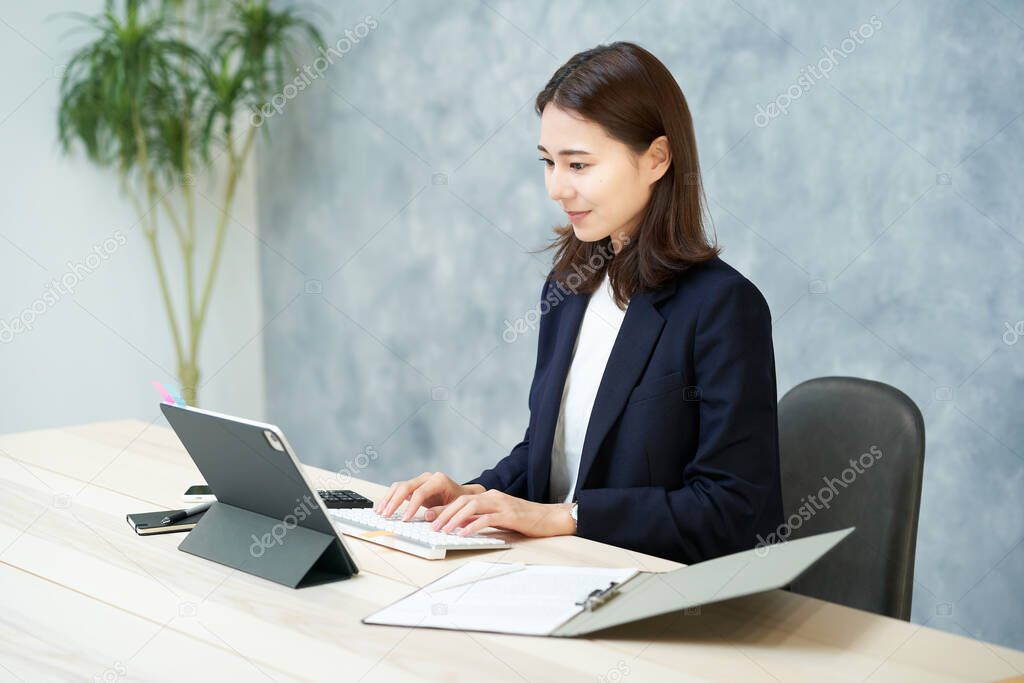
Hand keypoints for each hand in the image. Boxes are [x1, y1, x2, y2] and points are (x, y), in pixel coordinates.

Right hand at [373, 471, 484, 521]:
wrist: (461, 495)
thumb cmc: (459, 501)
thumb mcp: (455, 507)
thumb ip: (442, 511)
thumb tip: (427, 516)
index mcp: (438, 480)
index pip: (420, 492)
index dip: (411, 506)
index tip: (404, 519)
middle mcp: (427, 478)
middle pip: (406, 486)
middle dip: (394, 502)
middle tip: (386, 515)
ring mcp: (419, 481)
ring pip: (399, 486)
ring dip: (388, 499)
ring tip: (380, 512)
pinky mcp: (413, 487)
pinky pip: (398, 490)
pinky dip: (390, 499)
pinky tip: (382, 508)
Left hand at [428, 489, 575, 537]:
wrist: (551, 518)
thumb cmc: (525, 520)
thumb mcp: (499, 518)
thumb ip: (481, 519)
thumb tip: (460, 526)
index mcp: (489, 497)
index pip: (461, 499)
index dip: (444, 508)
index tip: (429, 517)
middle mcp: (493, 497)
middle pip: (462, 500)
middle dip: (444, 512)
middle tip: (430, 525)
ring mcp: (501, 504)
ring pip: (471, 507)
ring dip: (454, 519)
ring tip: (442, 530)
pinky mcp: (509, 515)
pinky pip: (486, 519)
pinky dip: (472, 526)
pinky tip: (462, 534)